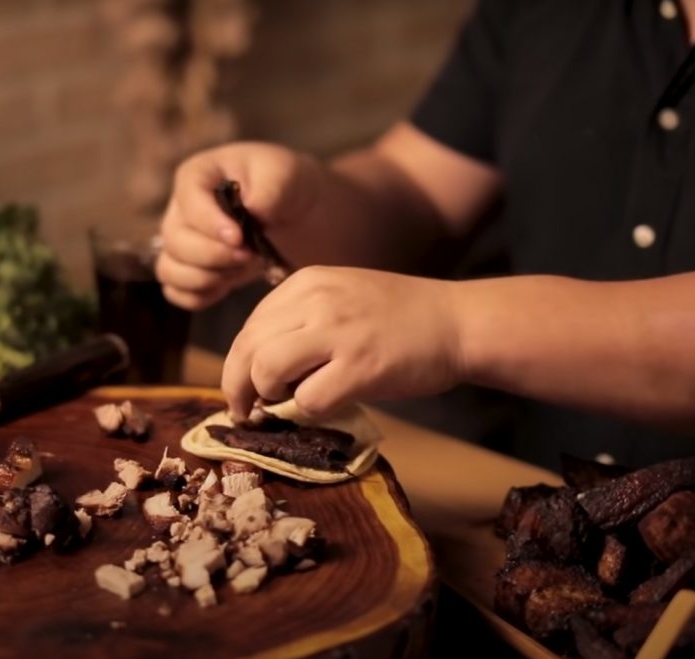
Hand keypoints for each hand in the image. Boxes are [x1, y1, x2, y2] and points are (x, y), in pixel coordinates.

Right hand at [156, 142, 320, 309]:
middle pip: (175, 241)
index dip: (209, 223)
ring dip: (205, 278)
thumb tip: (253, 209)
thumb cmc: (287, 184)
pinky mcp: (192, 270)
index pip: (188, 199)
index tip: (239, 238)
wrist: (298, 213)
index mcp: (199, 175)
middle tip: (250, 256)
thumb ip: (270, 189)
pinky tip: (227, 286)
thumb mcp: (286, 174)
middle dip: (213, 255)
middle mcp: (181, 209)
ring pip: (169, 269)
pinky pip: (176, 291)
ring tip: (240, 269)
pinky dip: (199, 296)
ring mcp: (182, 242)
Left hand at [221, 266, 465, 418]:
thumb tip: (256, 365)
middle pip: (247, 349)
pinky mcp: (360, 367)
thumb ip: (300, 319)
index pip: (249, 327)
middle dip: (237, 387)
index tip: (244, 387)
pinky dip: (309, 411)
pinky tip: (328, 403)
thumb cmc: (401, 315)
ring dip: (267, 396)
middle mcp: (316, 301)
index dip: (238, 363)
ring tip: (285, 404)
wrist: (458, 322)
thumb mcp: (341, 295)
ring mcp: (338, 333)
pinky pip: (308, 400)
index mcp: (307, 282)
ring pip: (266, 370)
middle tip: (245, 411)